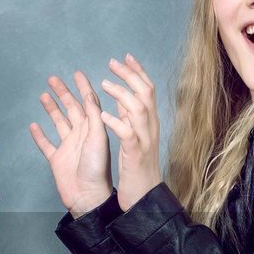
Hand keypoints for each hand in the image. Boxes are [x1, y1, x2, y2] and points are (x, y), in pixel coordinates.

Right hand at [30, 71, 112, 216]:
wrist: (87, 196)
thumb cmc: (97, 169)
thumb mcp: (98, 138)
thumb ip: (93, 116)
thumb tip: (89, 95)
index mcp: (93, 128)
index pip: (88, 102)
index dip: (82, 87)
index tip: (77, 73)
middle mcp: (80, 135)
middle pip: (71, 108)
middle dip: (63, 93)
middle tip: (53, 78)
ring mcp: (68, 147)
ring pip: (58, 122)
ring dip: (52, 109)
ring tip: (44, 95)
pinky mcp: (56, 160)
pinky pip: (46, 144)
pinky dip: (39, 135)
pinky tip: (33, 126)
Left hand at [98, 54, 160, 209]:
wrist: (144, 197)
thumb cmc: (138, 168)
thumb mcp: (135, 138)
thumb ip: (129, 118)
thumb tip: (122, 98)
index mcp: (149, 123)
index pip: (147, 90)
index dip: (137, 72)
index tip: (125, 56)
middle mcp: (150, 128)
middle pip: (145, 93)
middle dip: (129, 75)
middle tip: (112, 63)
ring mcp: (144, 140)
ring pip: (139, 110)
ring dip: (121, 95)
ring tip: (104, 84)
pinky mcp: (135, 155)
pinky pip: (128, 134)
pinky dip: (117, 123)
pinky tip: (103, 116)